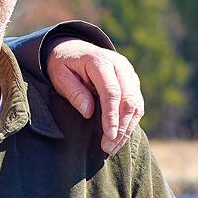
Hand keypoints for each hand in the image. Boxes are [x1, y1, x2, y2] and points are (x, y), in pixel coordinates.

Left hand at [45, 40, 142, 154]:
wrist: (75, 49)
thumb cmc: (65, 65)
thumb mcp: (60, 76)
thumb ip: (74, 92)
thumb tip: (89, 112)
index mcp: (100, 61)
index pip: (111, 92)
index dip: (112, 116)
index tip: (109, 136)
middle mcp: (119, 65)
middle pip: (129, 99)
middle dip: (122, 126)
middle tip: (109, 148)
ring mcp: (128, 73)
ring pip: (136, 104)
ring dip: (127, 128)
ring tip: (113, 147)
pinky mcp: (132, 81)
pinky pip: (137, 104)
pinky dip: (130, 122)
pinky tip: (120, 137)